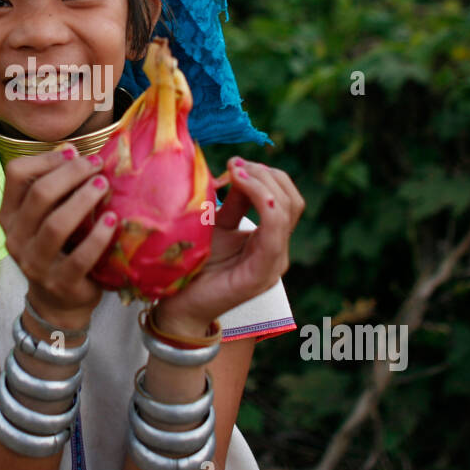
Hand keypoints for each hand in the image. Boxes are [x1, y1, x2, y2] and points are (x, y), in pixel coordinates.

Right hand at [0, 144, 118, 328]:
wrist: (59, 302)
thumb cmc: (58, 248)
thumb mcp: (47, 216)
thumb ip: (54, 186)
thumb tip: (71, 149)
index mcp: (9, 215)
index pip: (15, 174)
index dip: (46, 158)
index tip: (74, 153)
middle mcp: (15, 238)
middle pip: (39, 194)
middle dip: (71, 174)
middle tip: (97, 165)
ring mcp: (34, 263)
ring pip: (56, 224)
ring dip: (83, 200)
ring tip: (104, 185)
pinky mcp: (60, 283)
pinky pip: (80, 256)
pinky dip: (99, 236)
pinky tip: (114, 219)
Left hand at [155, 157, 304, 330]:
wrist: (179, 306)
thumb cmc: (195, 266)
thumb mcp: (216, 226)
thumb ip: (234, 202)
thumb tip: (238, 167)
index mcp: (269, 240)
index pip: (286, 199)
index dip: (266, 174)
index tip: (234, 162)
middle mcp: (278, 251)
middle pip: (291, 200)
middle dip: (265, 174)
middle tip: (234, 164)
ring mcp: (273, 264)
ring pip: (285, 210)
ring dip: (262, 182)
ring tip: (235, 171)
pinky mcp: (262, 273)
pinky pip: (274, 231)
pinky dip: (262, 201)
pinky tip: (242, 185)